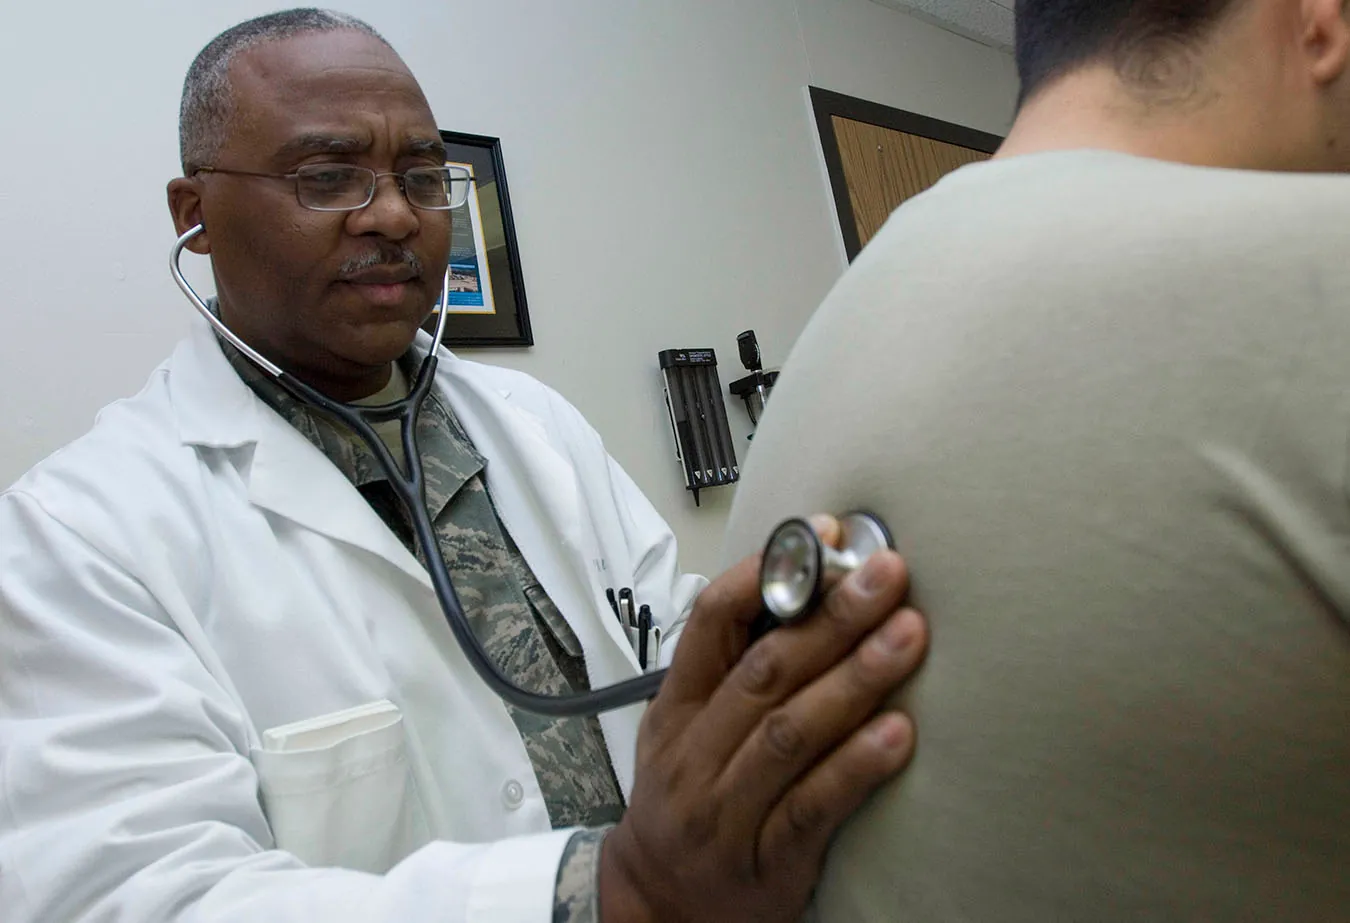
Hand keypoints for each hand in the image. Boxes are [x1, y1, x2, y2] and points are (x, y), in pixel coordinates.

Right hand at [600, 516, 927, 922]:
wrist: (659, 901)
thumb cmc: (686, 799)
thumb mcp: (684, 726)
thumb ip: (735, 666)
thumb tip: (811, 586)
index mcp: (676, 708)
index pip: (711, 623)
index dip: (767, 575)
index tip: (824, 538)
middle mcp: (695, 755)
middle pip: (765, 671)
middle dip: (831, 616)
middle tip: (886, 575)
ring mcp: (726, 811)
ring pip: (791, 733)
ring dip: (854, 679)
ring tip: (908, 636)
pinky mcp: (767, 861)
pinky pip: (814, 807)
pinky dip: (856, 766)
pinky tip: (899, 733)